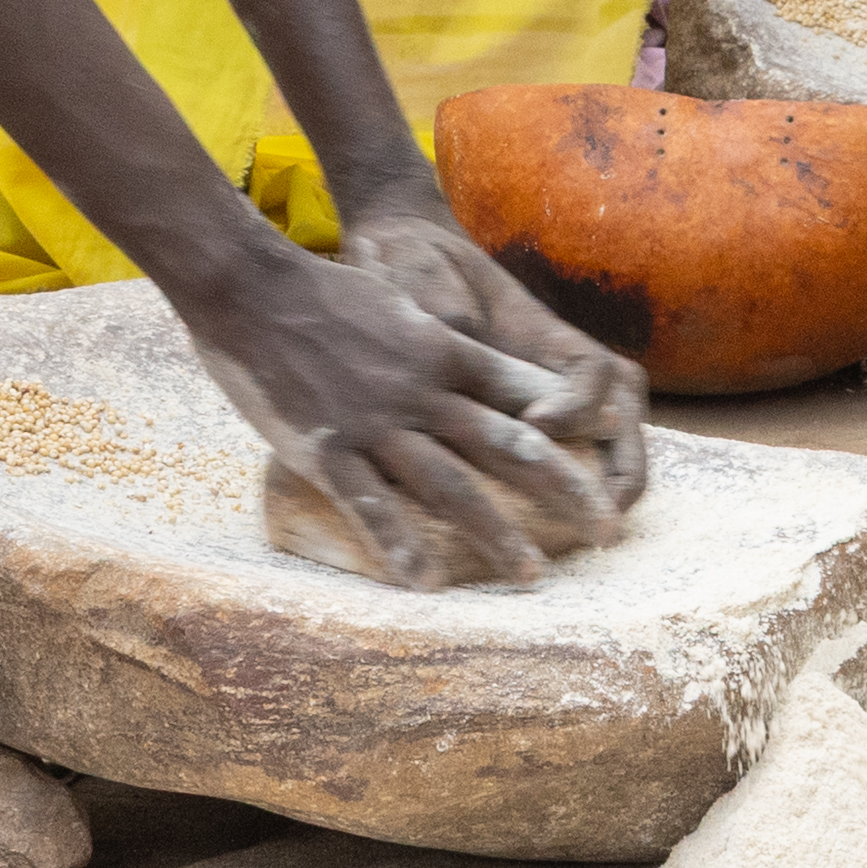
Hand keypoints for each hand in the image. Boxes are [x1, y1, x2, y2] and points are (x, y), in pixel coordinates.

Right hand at [182, 207, 641, 591]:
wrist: (249, 284)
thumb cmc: (323, 291)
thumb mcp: (403, 301)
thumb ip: (443, 334)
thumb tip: (479, 350)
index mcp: (445, 351)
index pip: (527, 391)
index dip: (576, 419)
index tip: (618, 441)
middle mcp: (423, 390)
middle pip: (510, 447)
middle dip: (564, 491)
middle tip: (607, 529)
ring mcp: (376, 423)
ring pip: (451, 487)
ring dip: (496, 534)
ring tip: (533, 573)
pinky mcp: (326, 449)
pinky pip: (370, 507)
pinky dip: (400, 547)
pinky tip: (426, 584)